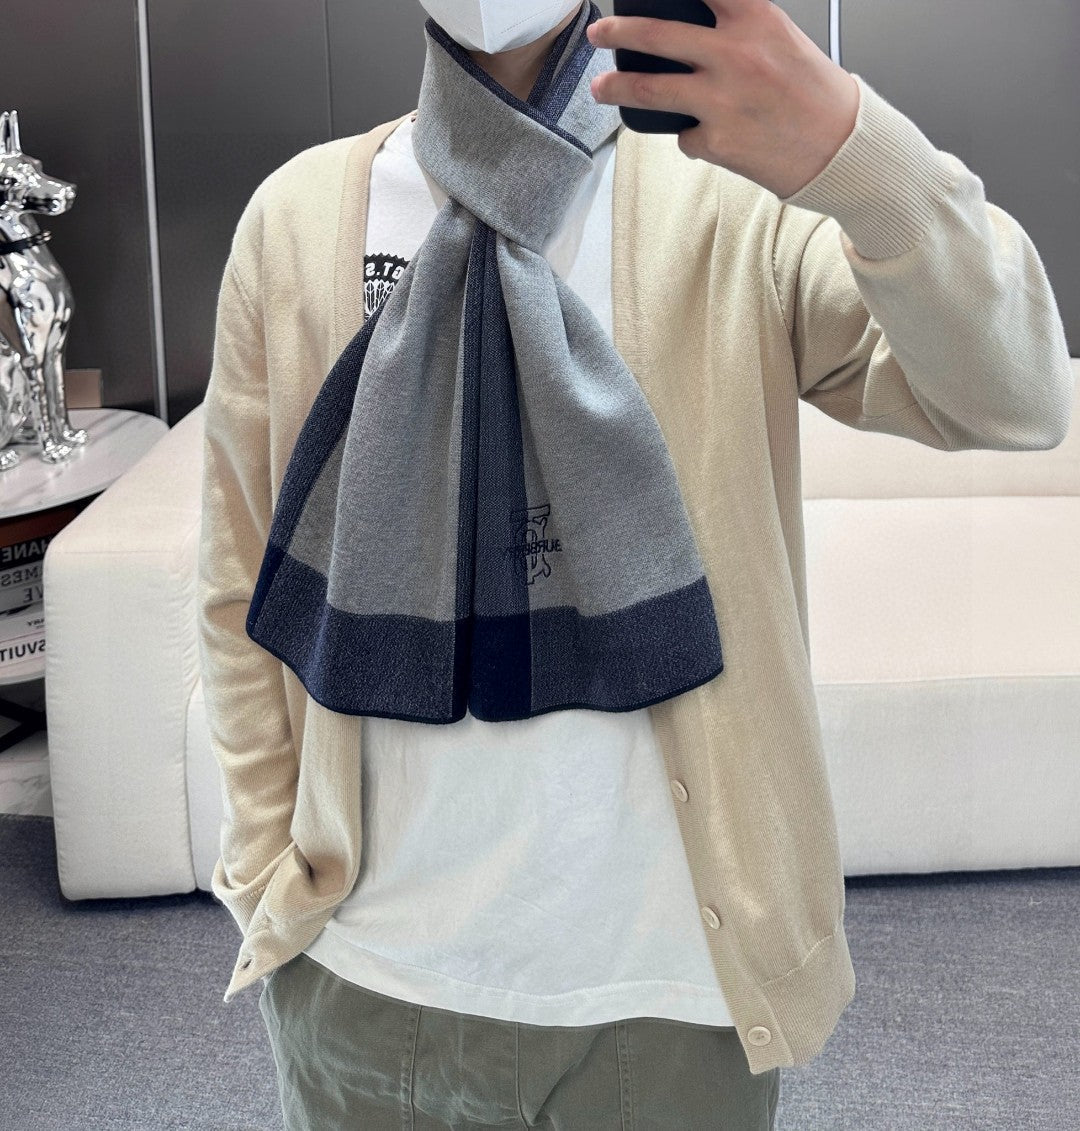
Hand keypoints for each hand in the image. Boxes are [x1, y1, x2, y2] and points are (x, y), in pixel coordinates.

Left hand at [586, 0, 859, 198]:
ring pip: (649, 88)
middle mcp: (733, 54)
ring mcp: (719, 99)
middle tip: (600, 32)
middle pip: (655, 35)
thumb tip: (691, 32)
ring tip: (600, 88)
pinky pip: (684, 135)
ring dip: (617, 87)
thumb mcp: (780, 39)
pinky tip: (714, 135)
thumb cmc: (814, 94)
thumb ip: (736, 29)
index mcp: (754, 19)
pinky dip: (691, 135)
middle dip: (618, 31)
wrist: (839, 147)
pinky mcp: (714, 141)